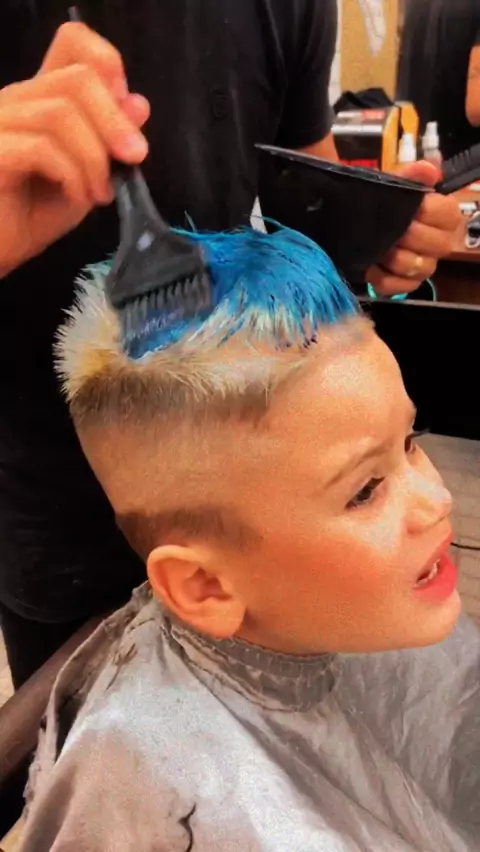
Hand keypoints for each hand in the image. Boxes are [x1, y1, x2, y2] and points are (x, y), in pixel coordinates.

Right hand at [0, 22, 149, 277]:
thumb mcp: (85, 179)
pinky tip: (77, 199)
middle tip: (135, 158)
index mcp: (41, 99)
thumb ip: (108, 144)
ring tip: (101, 195)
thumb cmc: (32, 218)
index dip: (107, 66)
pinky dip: (72, 175)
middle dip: (115, 121)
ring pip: (60, 113)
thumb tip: (138, 104)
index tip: (128, 111)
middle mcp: (17, 100)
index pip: (72, 43)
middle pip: (76, 78)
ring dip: (95, 158)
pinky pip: (41, 148)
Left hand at [367, 161, 461, 295]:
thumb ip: (411, 174)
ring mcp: (424, 267)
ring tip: (378, 247)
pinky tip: (371, 267)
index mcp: (443, 216)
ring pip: (417, 267)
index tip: (409, 208)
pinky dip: (381, 278)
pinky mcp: (407, 285)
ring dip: (394, 258)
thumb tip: (431, 169)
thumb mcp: (393, 183)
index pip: (449, 214)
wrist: (352, 222)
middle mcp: (440, 243)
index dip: (427, 211)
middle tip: (386, 229)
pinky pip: (398, 287)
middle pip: (438, 245)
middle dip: (408, 236)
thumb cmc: (382, 203)